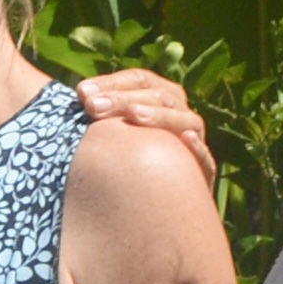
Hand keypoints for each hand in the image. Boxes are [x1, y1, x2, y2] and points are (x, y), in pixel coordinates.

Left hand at [75, 65, 220, 196]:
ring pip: (184, 121)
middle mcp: (180, 114)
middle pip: (158, 96)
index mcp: (160, 99)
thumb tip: (78, 95)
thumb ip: (101, 115)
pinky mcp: (204, 171)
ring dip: (159, 116)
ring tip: (134, 115)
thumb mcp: (114, 136)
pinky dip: (197, 147)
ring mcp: (195, 140)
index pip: (140, 80)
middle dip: (123, 99)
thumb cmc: (128, 163)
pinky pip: (204, 158)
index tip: (82, 92)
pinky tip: (186, 139)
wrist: (161, 203)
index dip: (112, 83)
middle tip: (92, 107)